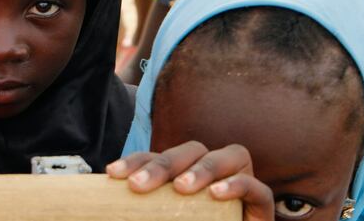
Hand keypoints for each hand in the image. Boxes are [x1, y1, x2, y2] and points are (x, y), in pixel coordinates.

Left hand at [107, 141, 273, 220]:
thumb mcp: (159, 220)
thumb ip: (141, 212)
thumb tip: (101, 208)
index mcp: (184, 174)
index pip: (159, 157)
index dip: (136, 160)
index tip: (112, 173)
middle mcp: (212, 172)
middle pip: (190, 151)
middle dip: (162, 164)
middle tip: (137, 186)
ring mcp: (239, 182)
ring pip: (226, 156)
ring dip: (201, 169)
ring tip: (181, 188)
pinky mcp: (261, 203)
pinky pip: (255, 186)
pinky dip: (236, 185)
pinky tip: (216, 194)